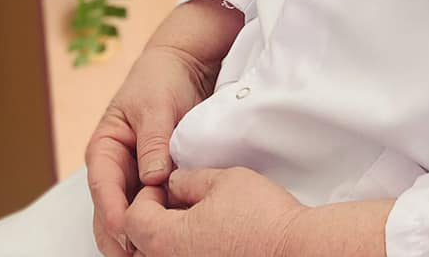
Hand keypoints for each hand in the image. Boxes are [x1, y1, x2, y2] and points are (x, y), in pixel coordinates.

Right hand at [86, 43, 218, 256]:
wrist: (184, 66)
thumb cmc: (162, 79)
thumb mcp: (156, 106)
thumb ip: (154, 143)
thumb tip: (154, 180)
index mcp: (104, 149)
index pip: (103, 189)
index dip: (114, 214)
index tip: (130, 234)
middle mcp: (115, 170)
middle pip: (109, 215)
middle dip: (123, 238)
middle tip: (144, 255)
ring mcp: (135, 180)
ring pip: (129, 220)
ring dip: (140, 237)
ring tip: (158, 251)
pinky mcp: (157, 186)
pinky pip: (153, 212)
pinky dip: (158, 227)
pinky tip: (171, 240)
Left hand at [124, 165, 305, 256]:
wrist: (296, 250)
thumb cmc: (261, 217)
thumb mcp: (221, 180)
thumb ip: (187, 180)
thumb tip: (173, 184)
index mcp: (166, 240)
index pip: (133, 218)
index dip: (147, 195)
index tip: (167, 186)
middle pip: (142, 245)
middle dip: (153, 219)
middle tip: (177, 202)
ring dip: (169, 238)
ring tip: (195, 219)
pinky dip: (187, 251)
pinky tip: (209, 238)